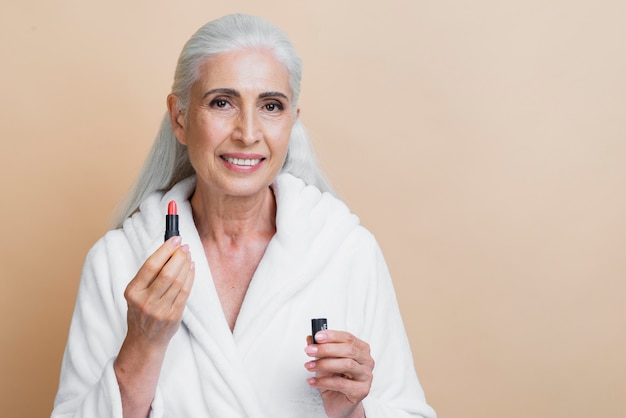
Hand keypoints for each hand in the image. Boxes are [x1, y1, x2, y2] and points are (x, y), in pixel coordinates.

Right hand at [115, 236, 194, 417]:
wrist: (144, 341)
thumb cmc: (141, 311)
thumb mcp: (136, 292)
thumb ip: (149, 274)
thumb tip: (169, 248)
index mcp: (132, 291)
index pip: (150, 265)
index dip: (165, 250)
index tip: (175, 239)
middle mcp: (145, 301)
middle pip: (167, 272)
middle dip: (179, 256)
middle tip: (184, 247)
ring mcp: (160, 310)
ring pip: (179, 281)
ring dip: (186, 264)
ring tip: (188, 255)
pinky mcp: (173, 316)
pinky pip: (186, 292)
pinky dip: (190, 277)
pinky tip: (191, 268)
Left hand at [304, 330, 374, 417]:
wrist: (338, 402)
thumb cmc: (335, 379)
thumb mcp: (325, 361)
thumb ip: (319, 349)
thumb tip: (310, 339)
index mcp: (361, 349)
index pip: (348, 338)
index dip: (332, 336)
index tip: (317, 336)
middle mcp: (366, 361)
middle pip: (348, 350)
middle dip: (326, 349)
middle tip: (310, 351)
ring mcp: (366, 376)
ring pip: (346, 365)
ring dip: (324, 364)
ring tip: (309, 366)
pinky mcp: (361, 390)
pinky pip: (341, 384)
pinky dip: (324, 381)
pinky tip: (313, 381)